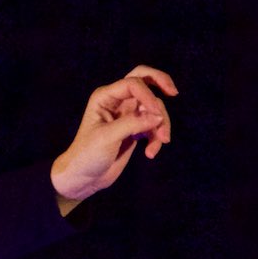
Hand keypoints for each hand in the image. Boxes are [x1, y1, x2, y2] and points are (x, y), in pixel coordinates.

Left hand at [50, 65, 176, 208]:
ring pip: (154, 108)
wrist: (83, 177)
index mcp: (105, 97)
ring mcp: (127, 115)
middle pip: (144, 81)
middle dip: (161, 83)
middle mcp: (117, 101)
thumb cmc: (87, 154)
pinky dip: (156, 138)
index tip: (157, 114)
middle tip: (174, 92)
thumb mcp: (108, 137)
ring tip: (160, 144)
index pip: (133, 84)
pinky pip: (154, 126)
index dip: (148, 96)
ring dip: (161, 125)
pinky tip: (150, 153)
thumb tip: (158, 116)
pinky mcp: (135, 129)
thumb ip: (132, 124)